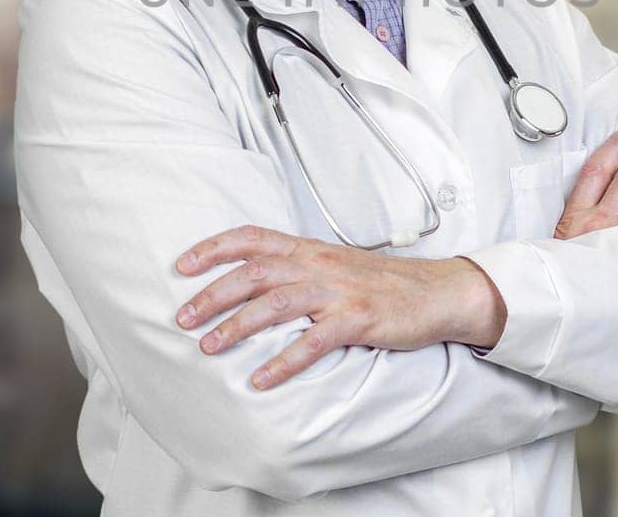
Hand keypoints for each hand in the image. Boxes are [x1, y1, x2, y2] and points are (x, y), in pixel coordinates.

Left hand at [173, 225, 504, 388]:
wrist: (436, 292)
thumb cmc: (381, 282)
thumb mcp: (333, 265)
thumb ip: (295, 268)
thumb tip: (250, 282)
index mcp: (309, 249)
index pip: (253, 238)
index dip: (214, 248)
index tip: (182, 265)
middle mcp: (318, 265)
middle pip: (254, 272)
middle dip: (213, 294)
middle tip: (182, 318)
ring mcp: (338, 291)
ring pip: (277, 303)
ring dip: (238, 326)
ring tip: (209, 348)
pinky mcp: (358, 319)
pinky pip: (314, 341)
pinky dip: (284, 361)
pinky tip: (262, 379)